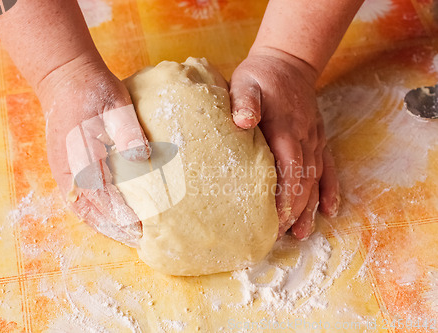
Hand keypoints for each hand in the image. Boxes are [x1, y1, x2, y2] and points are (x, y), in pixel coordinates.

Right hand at [37, 56, 149, 246]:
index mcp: (81, 154)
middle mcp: (68, 169)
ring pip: (81, 209)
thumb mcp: (116, 103)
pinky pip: (76, 201)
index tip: (141, 229)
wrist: (65, 79)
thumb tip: (141, 158)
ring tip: (127, 237)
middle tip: (139, 241)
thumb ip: (128, 131)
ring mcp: (62, 171)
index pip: (102, 195)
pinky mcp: (63, 170)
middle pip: (90, 210)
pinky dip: (93, 216)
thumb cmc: (95, 91)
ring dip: (103, 226)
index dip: (121, 215)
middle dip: (115, 228)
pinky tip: (109, 221)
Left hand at [230, 48, 339, 238]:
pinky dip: (329, 189)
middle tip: (279, 235)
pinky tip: (329, 209)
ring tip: (302, 233)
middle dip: (293, 211)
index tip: (273, 221)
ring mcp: (314, 140)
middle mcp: (304, 139)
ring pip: (316, 179)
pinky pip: (328, 167)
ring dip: (310, 207)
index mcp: (285, 130)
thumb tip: (243, 122)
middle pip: (303, 182)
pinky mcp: (317, 139)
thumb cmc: (261, 76)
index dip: (283, 198)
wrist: (287, 62)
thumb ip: (244, 102)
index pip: (288, 171)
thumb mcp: (246, 83)